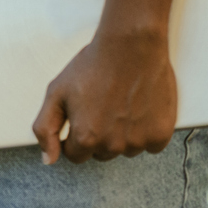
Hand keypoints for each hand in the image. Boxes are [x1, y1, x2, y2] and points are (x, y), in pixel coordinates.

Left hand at [32, 28, 179, 163]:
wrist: (130, 48)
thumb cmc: (93, 66)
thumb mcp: (56, 93)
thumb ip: (46, 128)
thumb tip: (48, 159)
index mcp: (86, 137)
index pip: (75, 155)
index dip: (74, 136)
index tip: (80, 118)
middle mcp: (114, 145)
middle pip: (100, 153)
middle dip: (97, 135)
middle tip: (100, 106)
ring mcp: (139, 142)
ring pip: (125, 150)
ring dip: (121, 134)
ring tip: (119, 103)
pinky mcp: (161, 135)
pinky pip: (150, 145)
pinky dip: (144, 131)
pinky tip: (138, 108)